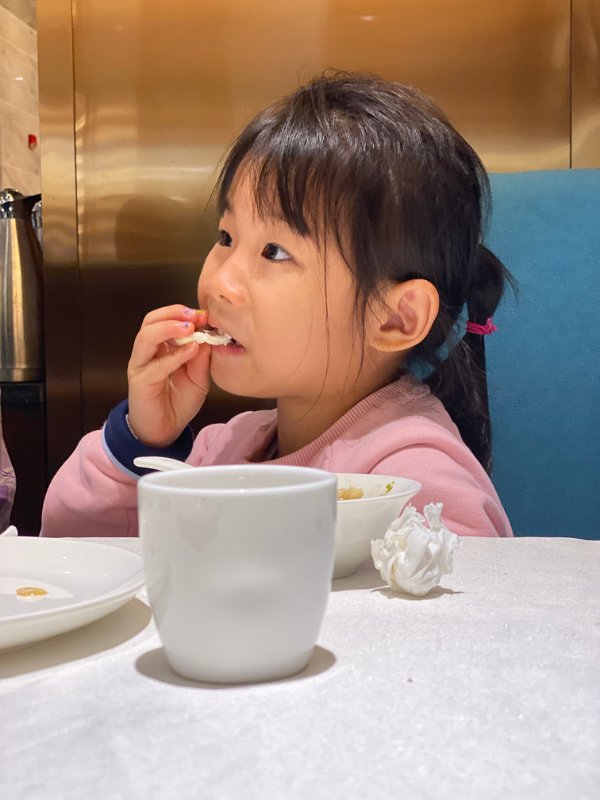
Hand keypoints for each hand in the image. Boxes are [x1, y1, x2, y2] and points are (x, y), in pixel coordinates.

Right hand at [127, 305, 210, 446]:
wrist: (165, 431)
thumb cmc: (179, 402)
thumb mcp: (199, 377)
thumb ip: (202, 358)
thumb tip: (208, 336)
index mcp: (161, 347)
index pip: (165, 319)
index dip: (183, 313)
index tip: (205, 314)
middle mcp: (147, 352)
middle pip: (150, 321)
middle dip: (173, 314)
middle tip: (195, 316)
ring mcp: (141, 366)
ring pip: (146, 337)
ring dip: (169, 328)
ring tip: (190, 329)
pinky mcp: (140, 382)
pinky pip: (155, 366)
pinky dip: (174, 356)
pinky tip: (190, 351)